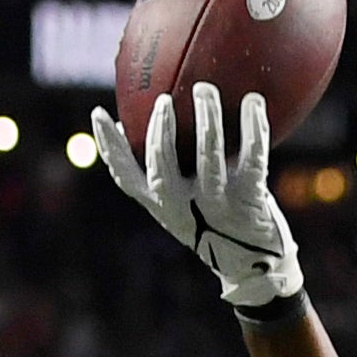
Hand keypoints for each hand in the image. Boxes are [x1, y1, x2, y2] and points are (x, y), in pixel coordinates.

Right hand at [89, 83, 303, 309]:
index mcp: (162, 205)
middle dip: (160, 128)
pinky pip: (252, 156)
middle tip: (163, 100)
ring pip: (208, 154)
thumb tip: (136, 125)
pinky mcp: (250, 200)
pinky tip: (254, 100)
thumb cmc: (217, 223)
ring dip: (207, 118)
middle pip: (162, 161)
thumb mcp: (184, 204)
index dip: (108, 146)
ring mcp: (217, 203)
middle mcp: (184, 205)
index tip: (99, 114)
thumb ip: (166, 173)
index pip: (125, 176)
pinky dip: (254, 127)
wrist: (257, 266)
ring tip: (205, 90)